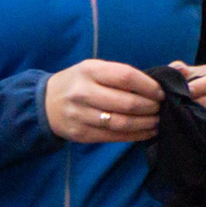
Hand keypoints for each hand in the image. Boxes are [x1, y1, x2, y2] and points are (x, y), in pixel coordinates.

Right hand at [44, 60, 161, 143]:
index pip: (126, 77)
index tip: (160, 93)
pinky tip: (147, 131)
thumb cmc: (78, 83)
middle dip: (151, 107)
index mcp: (89, 71)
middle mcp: (83, 92)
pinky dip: (136, 135)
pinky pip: (115, 137)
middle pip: (127, 103)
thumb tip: (160, 82)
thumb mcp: (93, 69)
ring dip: (146, 123)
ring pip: (123, 123)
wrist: (45, 103)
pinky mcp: (82, 133)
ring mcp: (80, 115)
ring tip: (156, 120)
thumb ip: (121, 75)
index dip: (149, 86)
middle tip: (160, 108)